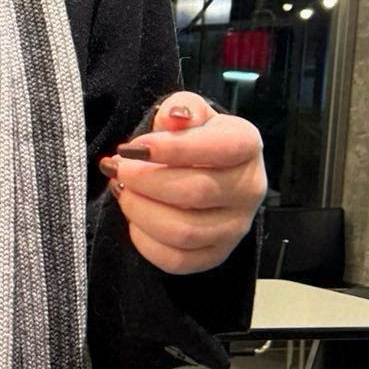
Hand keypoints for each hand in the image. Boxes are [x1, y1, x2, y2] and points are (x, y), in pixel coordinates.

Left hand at [98, 90, 265, 275]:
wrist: (204, 171)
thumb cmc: (193, 139)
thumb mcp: (189, 114)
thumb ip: (181, 108)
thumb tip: (175, 116)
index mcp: (247, 145)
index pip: (219, 148)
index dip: (171, 149)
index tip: (132, 148)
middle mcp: (249, 189)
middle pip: (196, 191)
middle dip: (145, 181)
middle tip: (118, 169)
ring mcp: (235, 227)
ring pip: (184, 231)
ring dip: (141, 211)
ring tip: (123, 192)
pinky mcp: (215, 255)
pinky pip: (176, 260)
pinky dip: (146, 242)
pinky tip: (136, 220)